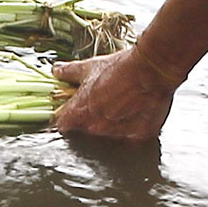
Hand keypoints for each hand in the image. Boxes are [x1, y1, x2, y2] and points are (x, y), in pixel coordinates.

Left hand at [51, 47, 177, 141]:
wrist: (151, 69)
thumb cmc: (120, 67)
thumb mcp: (89, 67)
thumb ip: (69, 73)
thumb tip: (56, 71)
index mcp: (80, 113)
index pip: (62, 126)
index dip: (66, 119)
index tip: (71, 115)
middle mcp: (95, 128)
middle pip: (86, 134)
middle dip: (92, 122)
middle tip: (104, 107)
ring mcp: (116, 136)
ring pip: (108, 138)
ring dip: (112, 128)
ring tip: (123, 109)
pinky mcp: (136, 138)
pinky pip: (130, 139)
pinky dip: (131, 130)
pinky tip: (136, 115)